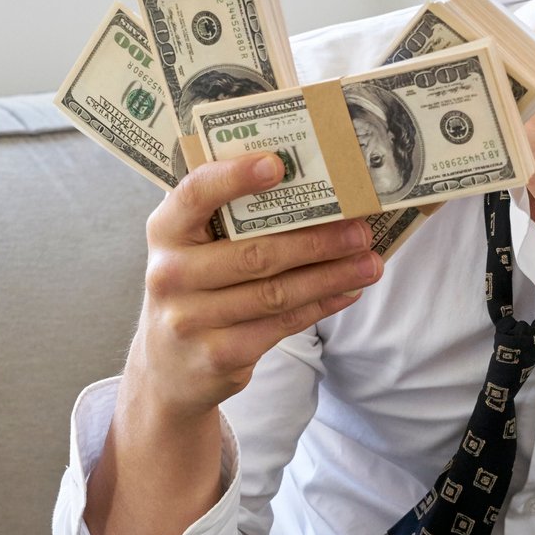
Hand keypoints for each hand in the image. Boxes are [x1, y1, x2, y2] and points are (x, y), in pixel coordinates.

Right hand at [124, 153, 382, 420]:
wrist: (167, 370)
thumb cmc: (193, 290)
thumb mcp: (191, 248)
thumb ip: (227, 218)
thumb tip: (307, 187)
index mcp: (164, 231)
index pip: (195, 194)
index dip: (234, 177)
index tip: (278, 165)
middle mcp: (170, 274)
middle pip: (255, 253)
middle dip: (317, 241)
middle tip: (361, 230)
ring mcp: (190, 319)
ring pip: (276, 293)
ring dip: (331, 276)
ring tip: (370, 263)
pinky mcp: (218, 354)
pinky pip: (281, 325)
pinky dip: (320, 306)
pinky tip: (347, 291)